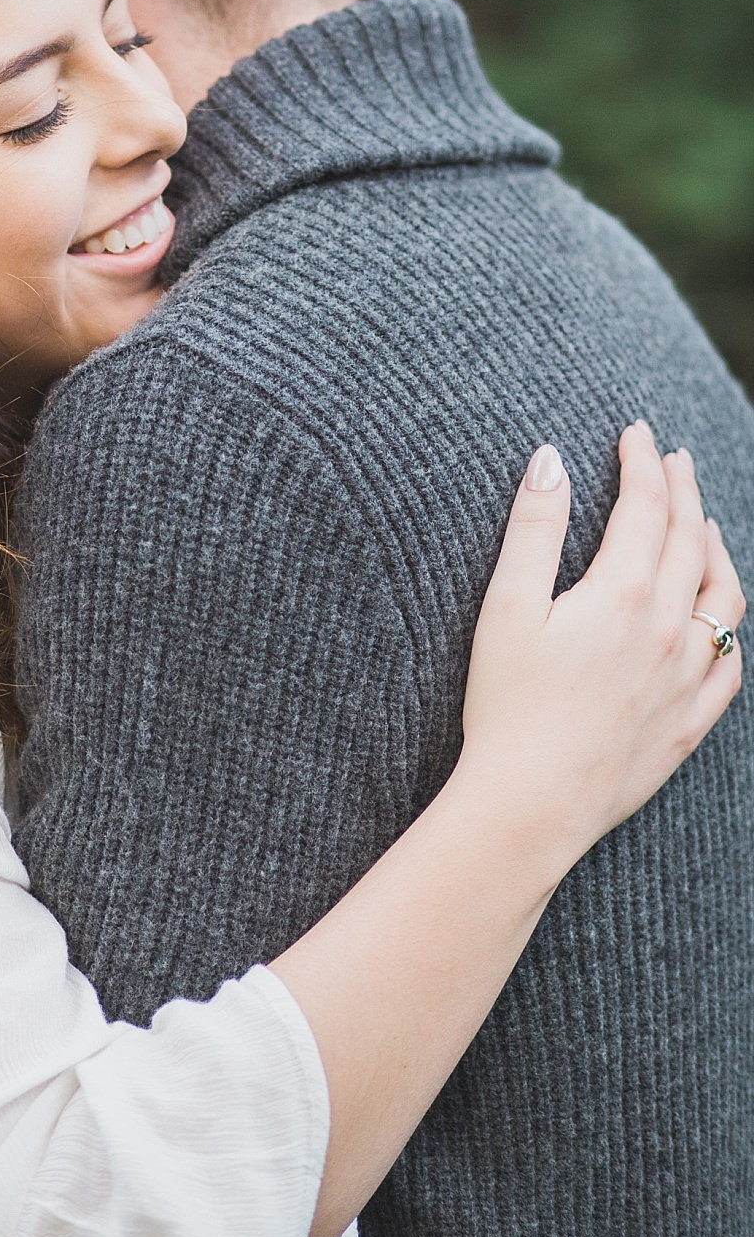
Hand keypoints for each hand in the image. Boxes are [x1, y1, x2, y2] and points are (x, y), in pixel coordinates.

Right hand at [457, 422, 743, 878]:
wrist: (532, 801)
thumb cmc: (507, 704)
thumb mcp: (507, 605)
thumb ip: (533, 527)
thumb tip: (550, 459)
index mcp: (623, 592)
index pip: (646, 505)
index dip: (642, 462)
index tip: (635, 434)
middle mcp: (669, 629)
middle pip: (690, 539)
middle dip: (682, 490)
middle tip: (672, 459)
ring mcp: (686, 678)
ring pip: (725, 597)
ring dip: (715, 549)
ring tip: (703, 525)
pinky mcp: (689, 722)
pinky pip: (729, 664)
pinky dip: (727, 627)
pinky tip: (715, 617)